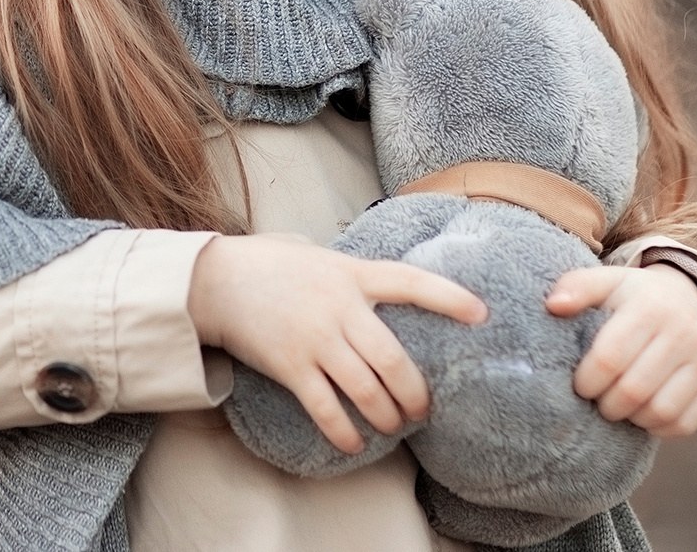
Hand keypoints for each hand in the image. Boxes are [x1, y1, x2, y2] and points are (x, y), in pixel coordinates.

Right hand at [189, 234, 485, 454]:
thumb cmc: (269, 265)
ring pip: (367, 390)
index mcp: (351, 274)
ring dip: (388, 416)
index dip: (449, 299)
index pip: (411, 282)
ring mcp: (314, 339)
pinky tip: (355, 442)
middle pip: (395, 360)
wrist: (215, 281)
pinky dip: (346, 432)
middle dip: (416, 394)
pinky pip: (326, 409)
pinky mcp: (290, 366)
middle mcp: (338, 307)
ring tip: (393, 425)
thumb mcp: (318, 255)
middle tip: (422, 408)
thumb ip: (352, 273)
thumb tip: (384, 286)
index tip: (481, 315)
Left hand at [546, 263, 696, 437]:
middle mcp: (683, 334)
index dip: (587, 380)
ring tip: (618, 406)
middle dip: (606, 404)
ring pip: (661, 411)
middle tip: (597, 399)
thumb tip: (553, 305)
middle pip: (634, 390)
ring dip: (631, 418)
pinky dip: (659, 427)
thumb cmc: (634, 296)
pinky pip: (686, 424)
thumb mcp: (606, 281)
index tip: (580, 384)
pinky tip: (643, 413)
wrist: (687, 298)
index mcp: (650, 308)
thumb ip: (576, 287)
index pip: (610, 358)